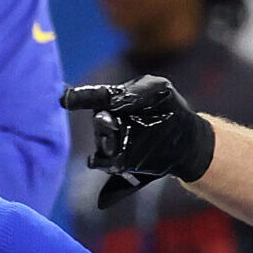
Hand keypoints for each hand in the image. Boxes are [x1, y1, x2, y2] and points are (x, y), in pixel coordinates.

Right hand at [61, 75, 216, 208]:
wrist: (188, 139)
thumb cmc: (171, 108)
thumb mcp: (160, 89)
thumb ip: (137, 91)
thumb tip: (113, 102)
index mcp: (116, 99)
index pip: (94, 96)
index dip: (79, 97)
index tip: (64, 99)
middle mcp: (111, 120)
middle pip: (98, 120)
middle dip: (101, 122)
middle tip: (108, 120)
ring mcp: (115, 141)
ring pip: (101, 142)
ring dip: (104, 141)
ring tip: (112, 143)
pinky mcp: (121, 161)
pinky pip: (105, 163)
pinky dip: (102, 162)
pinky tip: (104, 160)